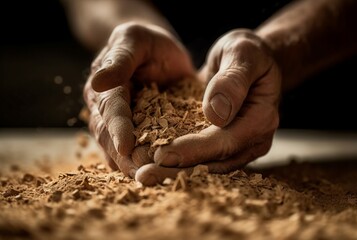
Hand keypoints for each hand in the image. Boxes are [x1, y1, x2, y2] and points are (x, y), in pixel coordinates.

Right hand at [83, 22, 194, 176]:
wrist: (160, 53)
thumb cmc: (148, 44)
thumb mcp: (135, 40)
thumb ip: (119, 59)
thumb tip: (96, 82)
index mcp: (104, 87)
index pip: (110, 110)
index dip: (117, 128)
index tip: (126, 146)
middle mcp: (106, 109)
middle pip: (110, 136)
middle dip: (124, 155)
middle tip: (141, 173)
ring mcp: (118, 124)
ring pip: (119, 149)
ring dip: (131, 165)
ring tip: (148, 179)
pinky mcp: (134, 133)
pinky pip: (134, 152)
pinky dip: (141, 163)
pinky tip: (155, 174)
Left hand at [136, 29, 280, 184]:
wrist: (251, 62)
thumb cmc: (247, 53)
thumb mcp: (242, 53)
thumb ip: (232, 80)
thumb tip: (216, 115)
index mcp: (260, 119)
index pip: (224, 142)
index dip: (194, 151)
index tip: (161, 156)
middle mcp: (252, 140)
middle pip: (213, 162)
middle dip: (177, 170)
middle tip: (144, 177)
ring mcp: (238, 146)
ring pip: (205, 166)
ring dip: (173, 172)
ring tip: (143, 175)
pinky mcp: (224, 145)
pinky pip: (201, 158)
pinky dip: (177, 162)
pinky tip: (151, 162)